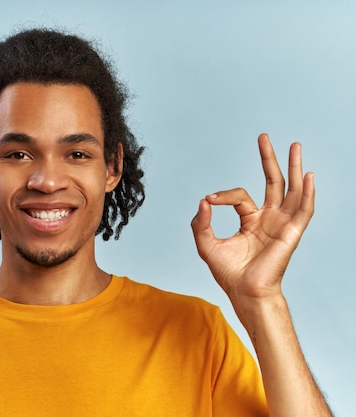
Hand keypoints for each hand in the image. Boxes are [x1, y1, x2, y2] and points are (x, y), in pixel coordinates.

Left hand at [191, 133, 313, 305]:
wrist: (244, 292)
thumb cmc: (229, 273)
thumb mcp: (206, 245)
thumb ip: (200, 223)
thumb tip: (203, 201)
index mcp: (250, 220)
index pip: (240, 196)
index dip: (223, 195)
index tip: (209, 200)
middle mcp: (268, 218)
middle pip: (272, 182)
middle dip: (268, 159)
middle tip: (263, 137)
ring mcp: (281, 224)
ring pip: (291, 190)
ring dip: (293, 167)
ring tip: (294, 146)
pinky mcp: (291, 233)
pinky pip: (303, 210)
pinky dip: (307, 193)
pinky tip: (307, 176)